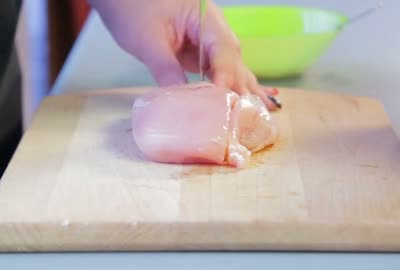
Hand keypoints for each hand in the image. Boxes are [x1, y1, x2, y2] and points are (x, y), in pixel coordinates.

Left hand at [88, 0, 278, 109]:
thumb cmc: (130, 6)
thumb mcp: (146, 39)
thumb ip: (166, 68)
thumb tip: (182, 102)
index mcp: (206, 17)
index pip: (223, 50)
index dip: (225, 76)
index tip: (224, 100)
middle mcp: (214, 28)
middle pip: (233, 60)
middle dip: (239, 86)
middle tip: (245, 115)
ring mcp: (209, 39)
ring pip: (231, 66)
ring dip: (240, 89)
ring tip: (257, 112)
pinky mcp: (200, 50)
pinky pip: (219, 68)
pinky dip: (230, 85)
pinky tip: (246, 100)